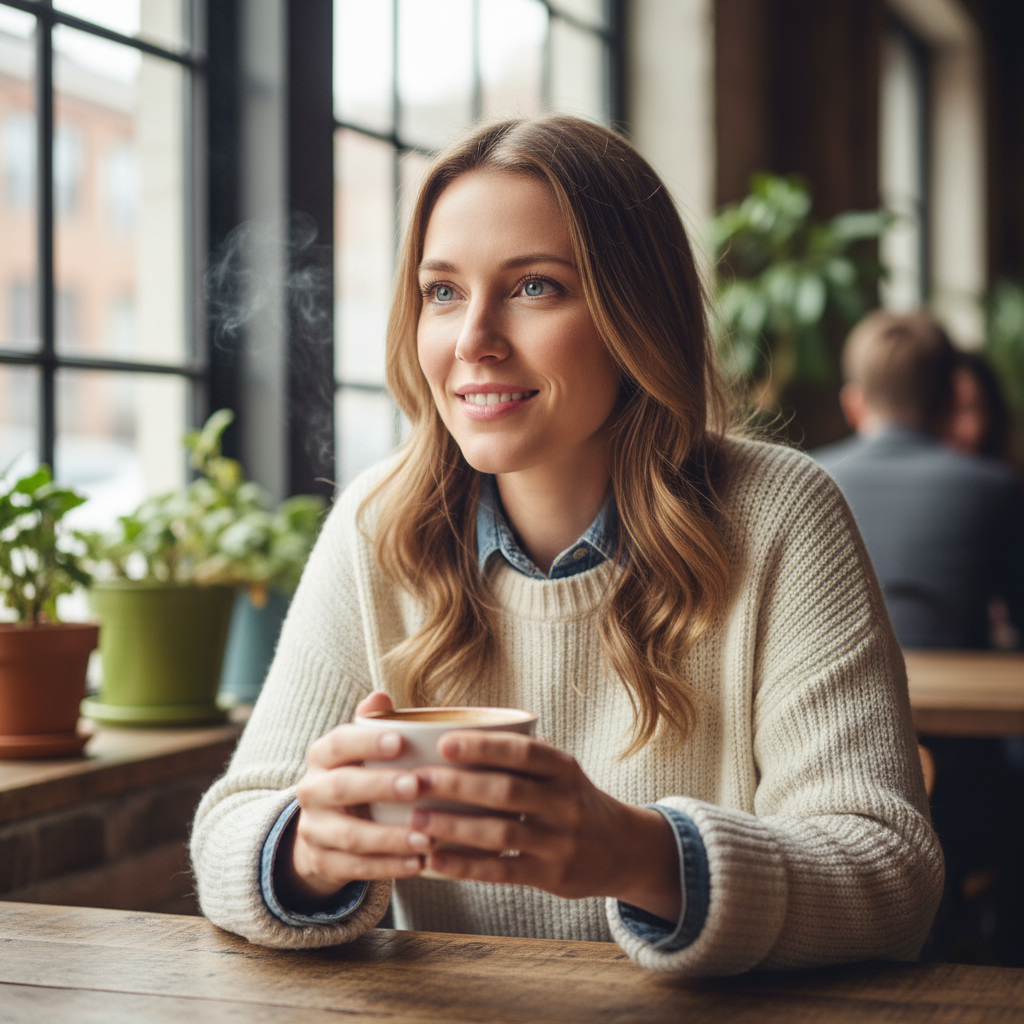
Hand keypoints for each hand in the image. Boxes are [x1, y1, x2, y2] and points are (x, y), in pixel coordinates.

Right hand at [276, 692, 428, 907]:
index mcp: (322, 756)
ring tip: (427, 838)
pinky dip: (388, 868)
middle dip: (379, 786)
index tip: (400, 741)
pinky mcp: (322, 863)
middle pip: (342, 787)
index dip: (367, 742)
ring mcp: (314, 829)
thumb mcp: (359, 750)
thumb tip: (382, 695)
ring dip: (390, 838)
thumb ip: (372, 724)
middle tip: (417, 785)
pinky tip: (419, 864)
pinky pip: (355, 868)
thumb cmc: (356, 776)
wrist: (321, 828)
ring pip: (350, 835)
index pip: (339, 743)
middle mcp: (311, 791)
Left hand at [410, 732, 681, 920]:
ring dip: (454, 827)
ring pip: (501, 834)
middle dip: (456, 785)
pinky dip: (466, 866)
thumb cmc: (571, 799)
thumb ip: (521, 754)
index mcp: (564, 768)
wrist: (621, 848)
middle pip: (506, 791)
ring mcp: (560, 842)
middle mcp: (566, 803)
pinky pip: (503, 872)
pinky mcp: (551, 876)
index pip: (524, 752)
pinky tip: (435, 861)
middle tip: (415, 781)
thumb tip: (455, 727)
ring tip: (416, 821)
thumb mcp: (560, 770)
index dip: (484, 746)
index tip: (444, 742)